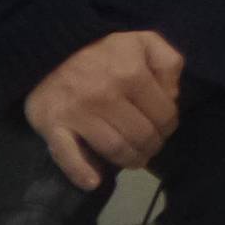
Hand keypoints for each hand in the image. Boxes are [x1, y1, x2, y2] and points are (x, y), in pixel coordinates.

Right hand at [25, 31, 183, 186]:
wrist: (51, 49)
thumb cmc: (105, 49)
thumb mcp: (144, 42)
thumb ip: (167, 64)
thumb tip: (172, 97)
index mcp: (132, 73)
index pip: (163, 114)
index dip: (169, 126)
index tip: (165, 129)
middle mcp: (105, 94)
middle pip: (140, 135)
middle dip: (152, 146)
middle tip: (151, 148)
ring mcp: (77, 113)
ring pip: (113, 148)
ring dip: (129, 161)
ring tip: (135, 161)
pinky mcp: (52, 126)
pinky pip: (67, 155)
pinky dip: (81, 173)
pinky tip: (94, 182)